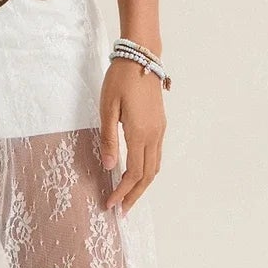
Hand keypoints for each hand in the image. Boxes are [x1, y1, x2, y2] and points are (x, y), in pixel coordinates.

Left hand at [99, 54, 164, 212]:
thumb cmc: (120, 79)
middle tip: (121, 210)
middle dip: (134, 195)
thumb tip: (110, 166)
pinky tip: (136, 174)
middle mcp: (154, 135)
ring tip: (128, 197)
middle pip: (148, 176)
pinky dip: (147, 171)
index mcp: (140, 133)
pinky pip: (156, 155)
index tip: (110, 204)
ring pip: (155, 167)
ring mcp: (159, 130)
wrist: (141, 57)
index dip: (122, 191)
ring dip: (142, 185)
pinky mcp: (160, 124)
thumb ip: (109, 138)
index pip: (133, 173)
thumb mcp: (107, 108)